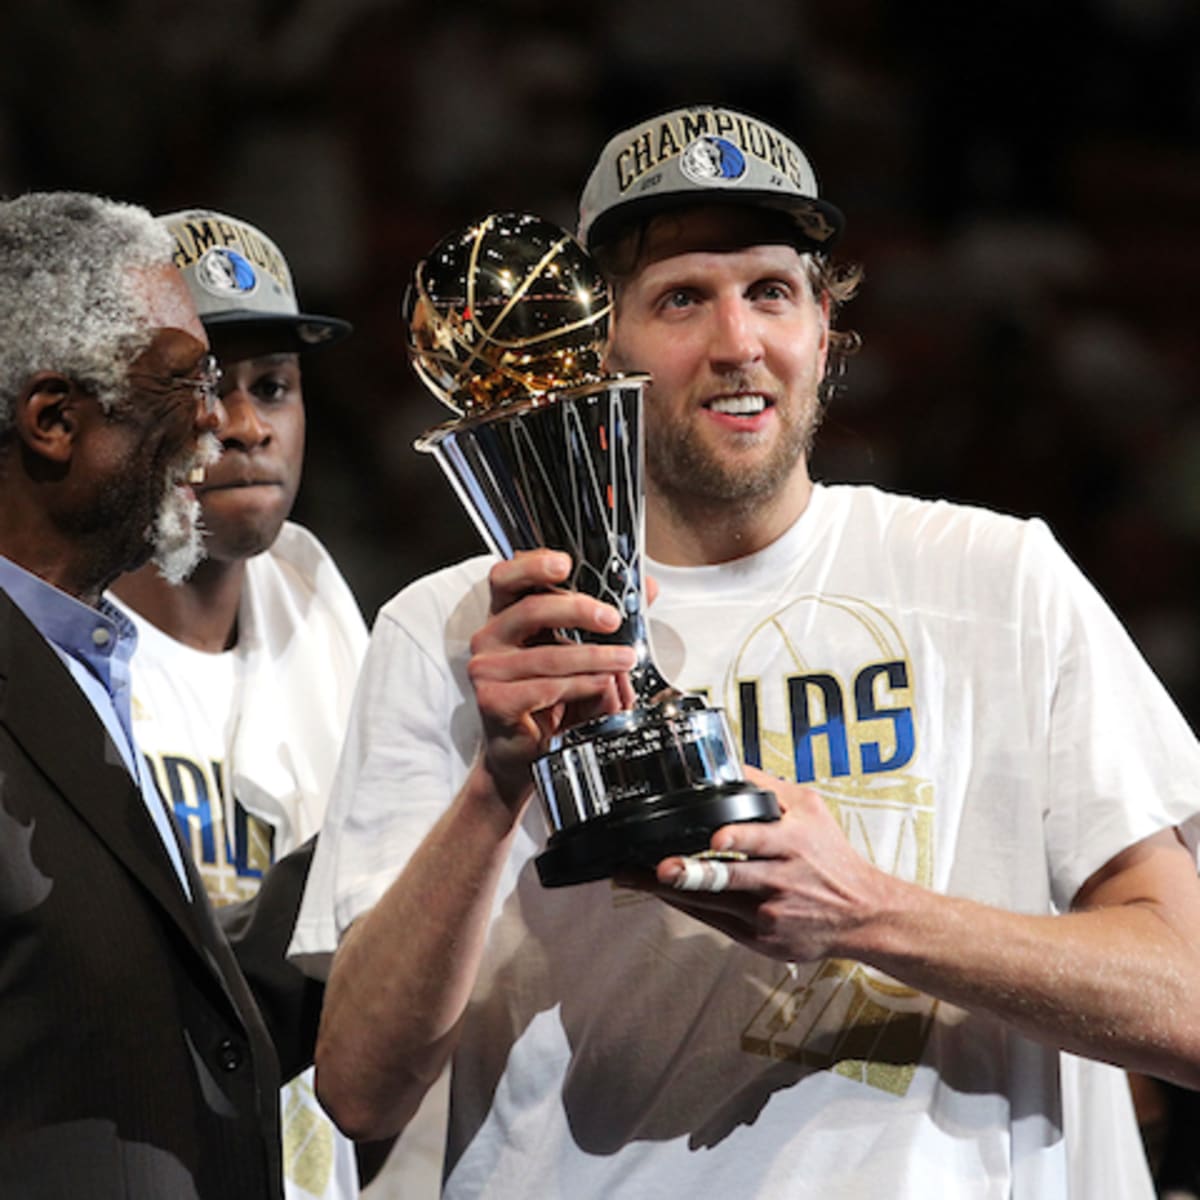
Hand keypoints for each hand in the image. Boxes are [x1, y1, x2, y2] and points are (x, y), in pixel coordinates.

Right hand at [469, 549, 636, 805]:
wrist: (525, 753)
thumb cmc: (551, 697)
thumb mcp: (577, 649)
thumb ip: (604, 616)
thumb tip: (645, 587)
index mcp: (505, 615)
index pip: (508, 576)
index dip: (533, 565)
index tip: (566, 564)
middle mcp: (489, 637)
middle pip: (530, 609)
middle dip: (577, 609)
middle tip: (613, 619)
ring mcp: (486, 670)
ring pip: (547, 654)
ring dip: (594, 656)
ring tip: (625, 659)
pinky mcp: (492, 701)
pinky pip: (544, 688)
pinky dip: (580, 685)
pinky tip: (602, 684)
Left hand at [627, 768, 895, 963]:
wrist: (861, 914)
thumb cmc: (832, 857)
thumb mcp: (810, 809)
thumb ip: (768, 787)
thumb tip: (731, 763)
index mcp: (793, 842)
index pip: (762, 839)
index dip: (738, 839)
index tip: (715, 838)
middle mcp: (780, 880)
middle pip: (731, 877)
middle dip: (692, 873)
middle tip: (661, 867)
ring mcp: (768, 914)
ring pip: (712, 901)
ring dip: (671, 889)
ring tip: (634, 877)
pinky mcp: (759, 938)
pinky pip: (714, 920)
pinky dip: (686, 904)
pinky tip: (660, 892)